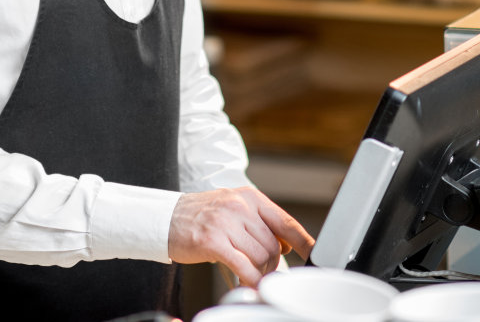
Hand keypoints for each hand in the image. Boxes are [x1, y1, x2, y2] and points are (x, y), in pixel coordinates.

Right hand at [167, 187, 314, 287]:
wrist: (164, 218)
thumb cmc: (200, 216)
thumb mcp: (233, 209)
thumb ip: (260, 223)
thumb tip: (287, 244)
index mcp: (249, 197)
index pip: (285, 221)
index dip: (304, 241)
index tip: (315, 254)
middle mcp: (240, 206)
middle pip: (273, 245)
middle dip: (270, 264)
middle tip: (260, 269)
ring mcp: (226, 223)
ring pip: (260, 257)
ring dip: (258, 271)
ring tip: (246, 271)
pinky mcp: (213, 241)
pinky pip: (243, 267)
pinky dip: (249, 279)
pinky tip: (244, 282)